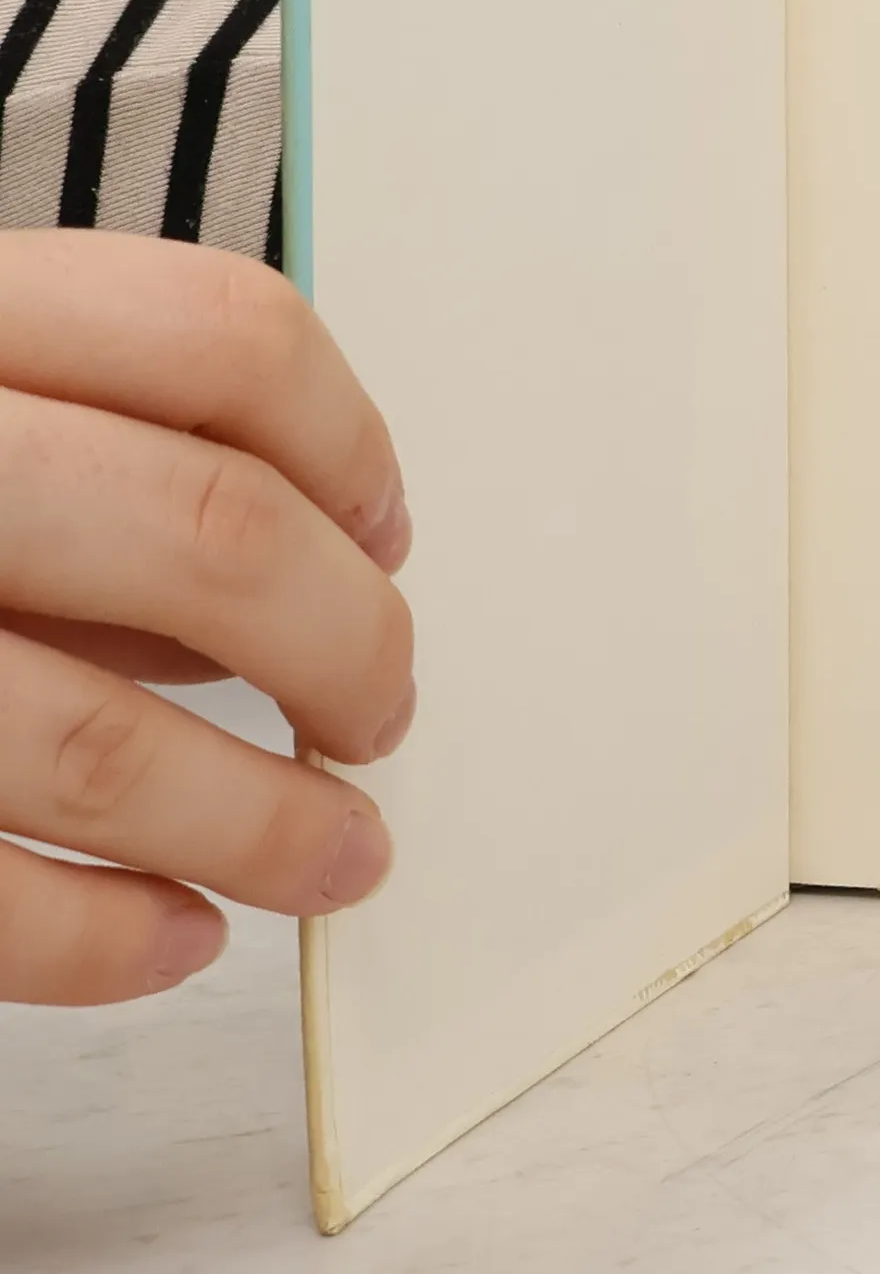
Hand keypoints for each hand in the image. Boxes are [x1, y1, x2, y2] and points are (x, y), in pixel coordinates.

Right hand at [0, 232, 412, 1004]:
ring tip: (338, 856)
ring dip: (267, 824)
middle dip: (350, 646)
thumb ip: (106, 447)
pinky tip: (179, 933)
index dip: (349, 445)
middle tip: (379, 711)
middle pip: (210, 534)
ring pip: (100, 741)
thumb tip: (324, 570)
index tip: (384, 535)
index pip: (224, 336)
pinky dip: (106, 937)